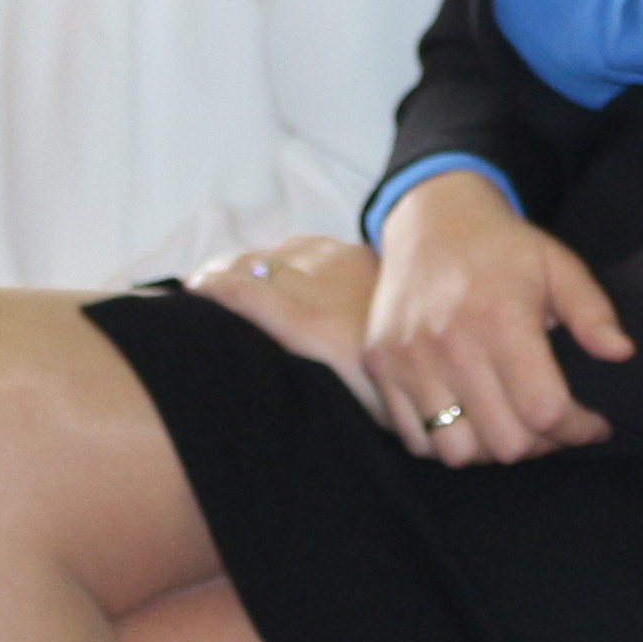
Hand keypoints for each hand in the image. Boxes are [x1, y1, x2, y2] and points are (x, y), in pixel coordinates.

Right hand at [190, 235, 386, 407]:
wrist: (456, 353)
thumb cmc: (392, 396)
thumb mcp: (342, 398)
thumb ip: (301, 365)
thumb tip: (257, 379)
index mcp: (309, 326)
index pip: (242, 292)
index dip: (210, 288)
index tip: (186, 291)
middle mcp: (316, 285)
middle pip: (252, 267)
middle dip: (220, 274)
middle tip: (195, 285)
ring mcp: (336, 263)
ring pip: (277, 252)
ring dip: (247, 261)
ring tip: (223, 274)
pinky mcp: (356, 256)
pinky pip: (305, 244)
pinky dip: (278, 251)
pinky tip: (272, 260)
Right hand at [360, 169, 632, 466]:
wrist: (431, 220)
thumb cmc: (504, 248)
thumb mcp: (559, 265)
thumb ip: (593, 312)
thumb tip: (621, 353)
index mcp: (500, 318)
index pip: (544, 408)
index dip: (577, 429)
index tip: (595, 424)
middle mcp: (450, 343)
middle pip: (504, 441)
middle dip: (542, 445)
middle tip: (556, 427)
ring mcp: (409, 358)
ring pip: (457, 451)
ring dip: (492, 450)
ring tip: (513, 427)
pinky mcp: (381, 366)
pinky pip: (413, 438)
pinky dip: (446, 443)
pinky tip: (473, 421)